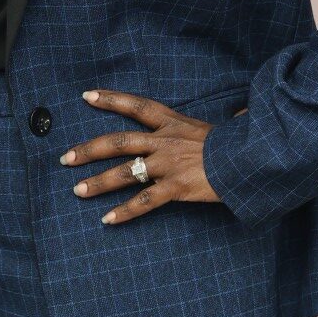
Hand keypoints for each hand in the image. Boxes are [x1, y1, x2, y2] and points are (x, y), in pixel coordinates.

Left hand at [59, 89, 247, 224]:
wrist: (251, 160)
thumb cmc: (238, 144)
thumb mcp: (220, 126)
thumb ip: (216, 121)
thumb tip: (240, 113)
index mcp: (172, 121)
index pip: (136, 105)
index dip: (111, 99)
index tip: (87, 96)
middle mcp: (165, 140)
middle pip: (118, 141)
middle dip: (89, 149)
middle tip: (66, 157)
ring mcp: (168, 164)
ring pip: (124, 172)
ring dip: (98, 182)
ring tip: (77, 190)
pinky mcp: (176, 187)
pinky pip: (144, 201)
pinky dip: (124, 212)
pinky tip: (107, 220)